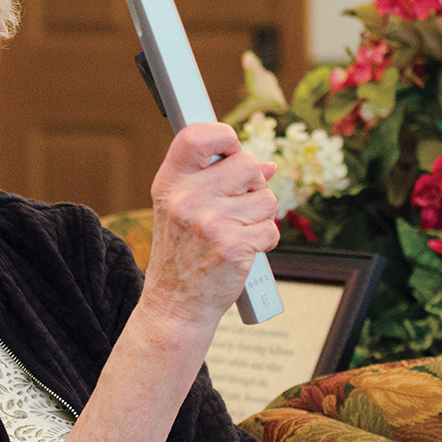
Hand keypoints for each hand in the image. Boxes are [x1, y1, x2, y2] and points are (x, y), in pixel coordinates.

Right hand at [141, 122, 277, 326]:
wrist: (175, 305)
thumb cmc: (180, 255)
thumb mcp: (180, 210)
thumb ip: (215, 181)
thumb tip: (268, 165)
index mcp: (170, 184)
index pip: (195, 137)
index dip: (223, 136)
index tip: (231, 149)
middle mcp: (188, 199)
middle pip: (247, 164)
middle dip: (252, 185)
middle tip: (236, 207)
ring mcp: (211, 223)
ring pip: (266, 198)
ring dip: (260, 216)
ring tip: (236, 231)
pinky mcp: (235, 246)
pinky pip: (271, 229)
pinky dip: (264, 241)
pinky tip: (242, 250)